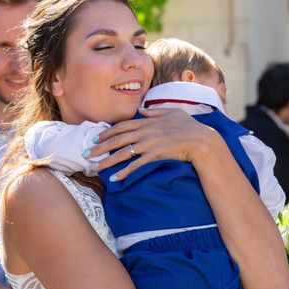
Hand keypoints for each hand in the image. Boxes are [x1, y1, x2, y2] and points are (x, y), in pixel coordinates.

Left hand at [90, 108, 221, 180]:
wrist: (201, 140)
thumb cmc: (189, 126)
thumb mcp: (173, 112)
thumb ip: (156, 111)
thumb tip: (143, 109)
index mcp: (147, 122)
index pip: (122, 126)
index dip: (107, 132)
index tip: (95, 137)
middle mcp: (145, 132)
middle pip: (117, 139)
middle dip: (100, 147)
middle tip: (87, 154)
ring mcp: (149, 144)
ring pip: (123, 153)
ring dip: (107, 161)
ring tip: (95, 167)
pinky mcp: (155, 155)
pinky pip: (136, 165)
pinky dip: (124, 172)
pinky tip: (115, 178)